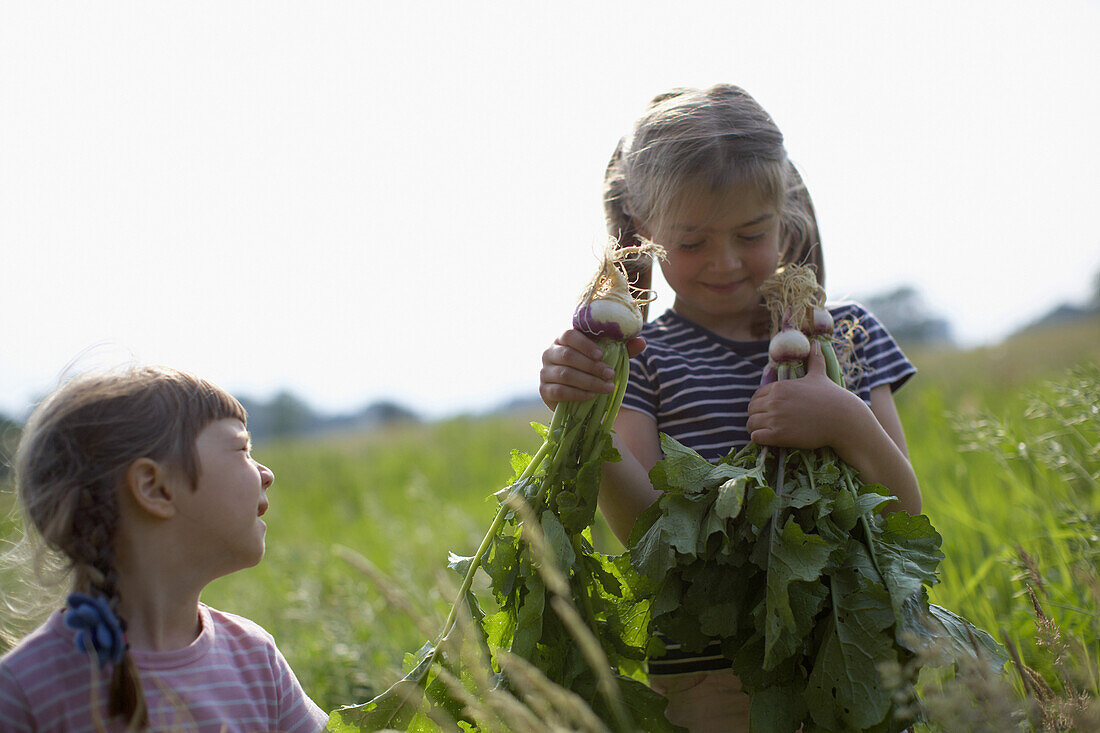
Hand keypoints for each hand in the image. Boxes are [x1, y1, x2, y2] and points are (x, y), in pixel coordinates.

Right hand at [539, 330, 644, 409]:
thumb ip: (623, 349)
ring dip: (588, 381)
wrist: (579, 396)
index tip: (601, 355)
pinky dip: (578, 394)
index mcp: (563, 339)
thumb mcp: (608, 358)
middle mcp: (550, 353)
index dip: (584, 344)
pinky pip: (560, 391)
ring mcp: (545, 372)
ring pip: (565, 374)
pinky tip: (592, 396)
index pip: (569, 335)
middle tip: (610, 374)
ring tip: (607, 387)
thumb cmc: (592, 370)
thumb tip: (641, 342)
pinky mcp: (544, 390)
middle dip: (591, 366)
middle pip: (568, 355)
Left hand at [746, 341, 863, 448]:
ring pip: (751, 424)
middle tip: (766, 423)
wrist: (842, 419)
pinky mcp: (778, 435)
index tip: (768, 410)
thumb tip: (816, 343)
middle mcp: (774, 401)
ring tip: (766, 432)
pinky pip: (756, 437)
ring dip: (756, 428)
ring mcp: (775, 418)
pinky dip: (759, 439)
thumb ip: (814, 360)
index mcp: (779, 387)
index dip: (760, 404)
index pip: (756, 396)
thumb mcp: (819, 375)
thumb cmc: (831, 396)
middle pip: (751, 409)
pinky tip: (768, 440)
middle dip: (756, 416)